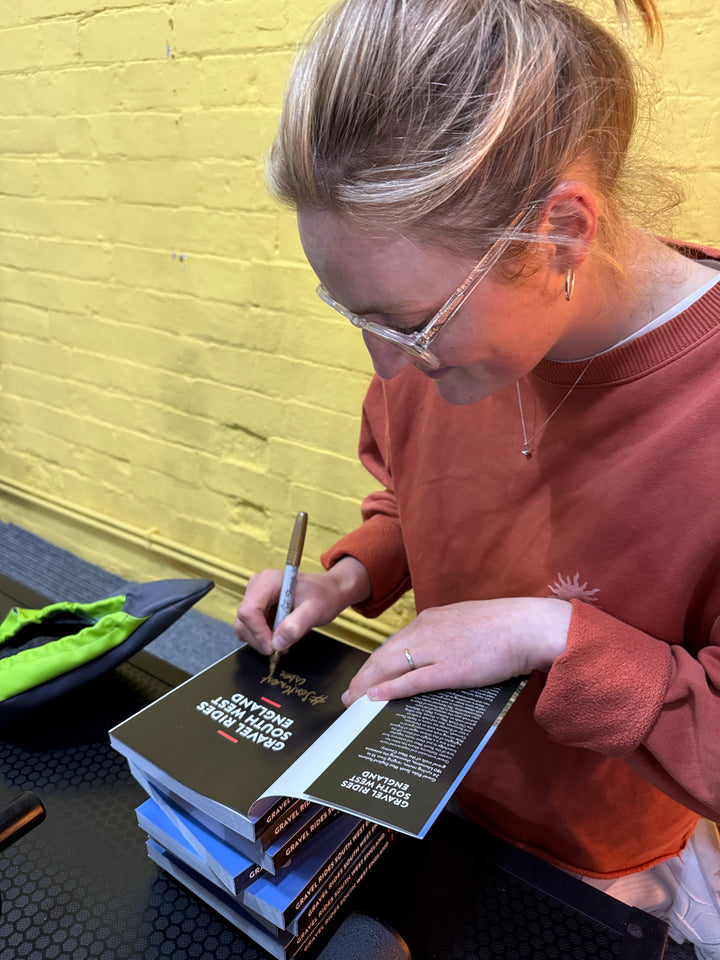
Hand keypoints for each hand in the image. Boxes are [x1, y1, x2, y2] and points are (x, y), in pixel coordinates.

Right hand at [234, 557, 371, 655]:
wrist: (328, 591)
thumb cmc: (324, 595)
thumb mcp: (316, 610)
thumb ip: (297, 625)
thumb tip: (277, 643)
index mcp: (269, 581)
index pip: (249, 610)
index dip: (258, 632)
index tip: (272, 647)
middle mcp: (257, 586)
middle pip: (244, 620)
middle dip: (259, 639)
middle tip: (280, 649)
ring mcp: (256, 597)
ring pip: (244, 627)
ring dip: (260, 641)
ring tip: (284, 642)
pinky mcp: (258, 607)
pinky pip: (251, 628)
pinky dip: (262, 638)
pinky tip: (280, 637)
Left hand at [341, 597, 571, 704]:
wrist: (528, 626)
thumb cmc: (504, 628)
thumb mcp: (466, 624)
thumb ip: (446, 636)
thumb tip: (434, 656)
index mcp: (431, 620)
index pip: (393, 643)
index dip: (374, 662)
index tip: (363, 676)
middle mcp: (427, 631)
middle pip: (384, 655)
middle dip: (363, 676)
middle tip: (348, 696)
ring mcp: (437, 649)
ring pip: (391, 667)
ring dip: (368, 685)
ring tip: (354, 702)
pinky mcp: (450, 668)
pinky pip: (412, 680)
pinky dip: (390, 690)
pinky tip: (375, 698)